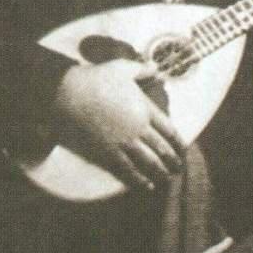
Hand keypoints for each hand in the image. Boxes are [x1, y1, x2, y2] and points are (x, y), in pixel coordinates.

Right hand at [54, 57, 183, 190]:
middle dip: (173, 161)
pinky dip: (139, 180)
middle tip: (179, 168)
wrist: (69, 94)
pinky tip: (147, 185)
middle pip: (162, 149)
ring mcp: (124, 142)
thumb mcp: (123, 68)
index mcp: (145, 109)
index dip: (179, 142)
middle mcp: (138, 128)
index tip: (184, 149)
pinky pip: (128, 170)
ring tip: (168, 179)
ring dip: (161, 172)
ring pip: (149, 162)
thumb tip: (156, 67)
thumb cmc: (96, 78)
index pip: (169, 130)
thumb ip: (143, 69)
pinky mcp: (108, 152)